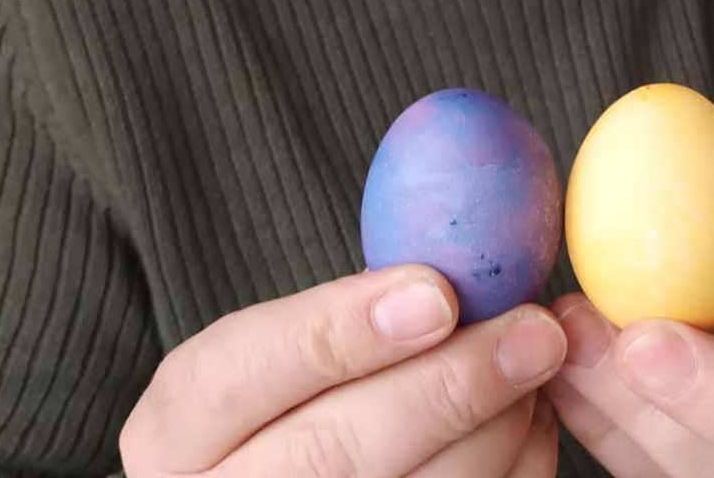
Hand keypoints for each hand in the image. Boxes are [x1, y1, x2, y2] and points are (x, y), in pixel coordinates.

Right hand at [120, 266, 563, 476]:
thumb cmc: (305, 407)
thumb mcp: (287, 362)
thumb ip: (354, 315)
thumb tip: (465, 256)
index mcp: (175, 435)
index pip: (231, 374)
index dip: (334, 331)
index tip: (437, 292)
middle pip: (328, 449)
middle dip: (446, 385)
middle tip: (533, 332)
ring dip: (495, 432)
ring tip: (538, 370)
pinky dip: (512, 472)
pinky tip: (532, 423)